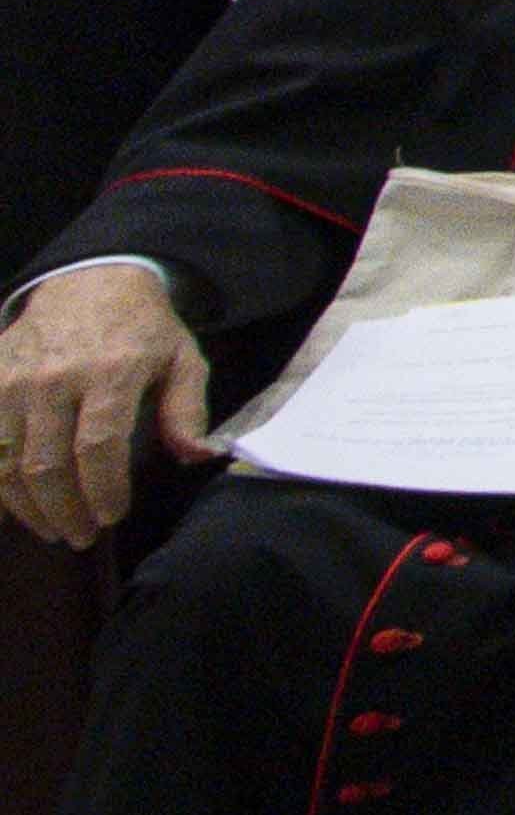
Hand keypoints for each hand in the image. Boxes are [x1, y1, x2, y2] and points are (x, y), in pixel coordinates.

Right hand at [0, 264, 209, 549]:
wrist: (88, 278)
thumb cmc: (142, 327)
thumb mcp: (182, 358)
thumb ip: (188, 410)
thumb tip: (196, 457)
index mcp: (110, 371)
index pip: (99, 446)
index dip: (103, 491)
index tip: (112, 517)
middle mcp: (54, 377)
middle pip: (47, 464)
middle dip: (64, 511)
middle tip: (81, 536)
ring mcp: (12, 379)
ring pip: (5, 461)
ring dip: (26, 506)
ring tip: (52, 528)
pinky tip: (14, 506)